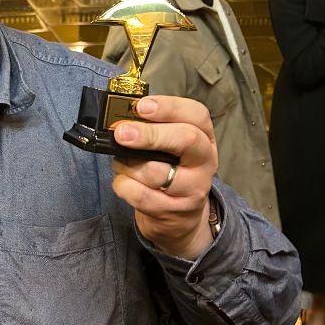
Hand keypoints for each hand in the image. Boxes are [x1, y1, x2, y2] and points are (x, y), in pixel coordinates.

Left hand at [110, 94, 218, 259]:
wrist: (180, 218)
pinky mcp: (175, 211)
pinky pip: (140, 196)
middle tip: (121, 132)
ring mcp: (193, 189)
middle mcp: (204, 161)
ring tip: (120, 161)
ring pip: (155, 172)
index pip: (196, 114)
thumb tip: (122, 119)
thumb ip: (153, 128)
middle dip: (150, 134)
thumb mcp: (171, 146)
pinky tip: (123, 181)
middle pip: (185, 139)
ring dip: (127, 164)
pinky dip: (123, 185)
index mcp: (204, 137)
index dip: (168, 107)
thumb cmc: (170, 170)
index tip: (141, 106)